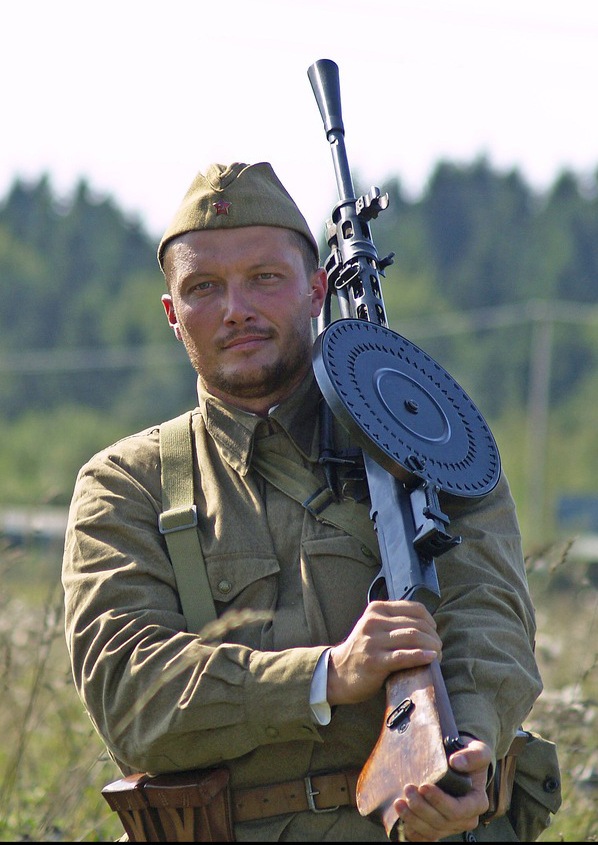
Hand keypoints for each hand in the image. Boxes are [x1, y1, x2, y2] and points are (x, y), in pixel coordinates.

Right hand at [326, 600, 441, 705]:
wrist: (338, 673)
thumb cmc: (363, 651)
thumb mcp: (374, 627)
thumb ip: (395, 622)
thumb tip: (429, 627)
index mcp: (376, 609)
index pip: (414, 608)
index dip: (431, 621)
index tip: (434, 633)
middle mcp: (373, 621)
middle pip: (416, 624)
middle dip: (433, 637)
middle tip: (439, 648)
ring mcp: (372, 641)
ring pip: (413, 637)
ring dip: (432, 647)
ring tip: (437, 655)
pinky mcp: (374, 661)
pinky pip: (404, 656)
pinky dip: (421, 656)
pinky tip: (431, 658)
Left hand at [392, 737, 491, 841]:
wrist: (462, 764)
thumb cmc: (470, 758)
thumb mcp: (478, 751)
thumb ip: (472, 756)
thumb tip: (456, 762)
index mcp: (477, 803)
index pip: (457, 810)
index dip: (439, 801)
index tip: (423, 786)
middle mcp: (466, 819)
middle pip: (441, 822)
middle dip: (421, 808)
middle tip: (407, 789)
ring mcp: (451, 826)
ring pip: (431, 831)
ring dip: (412, 819)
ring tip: (399, 803)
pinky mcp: (438, 828)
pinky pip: (424, 837)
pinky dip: (412, 831)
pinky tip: (400, 819)